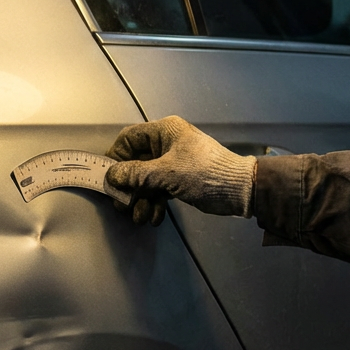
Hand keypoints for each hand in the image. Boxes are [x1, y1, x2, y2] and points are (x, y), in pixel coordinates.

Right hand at [104, 116, 255, 225]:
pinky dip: (154, 203)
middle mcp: (166, 144)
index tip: (109, 178)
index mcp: (164, 132)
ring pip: (146, 180)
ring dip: (141, 200)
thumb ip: (135, 175)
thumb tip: (110, 176)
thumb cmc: (204, 173)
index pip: (129, 139)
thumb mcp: (166, 173)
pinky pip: (158, 190)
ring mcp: (172, 163)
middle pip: (135, 164)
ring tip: (140, 217)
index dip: (116, 157)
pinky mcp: (179, 180)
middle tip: (122, 205)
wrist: (240, 190)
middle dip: (129, 187)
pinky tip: (154, 217)